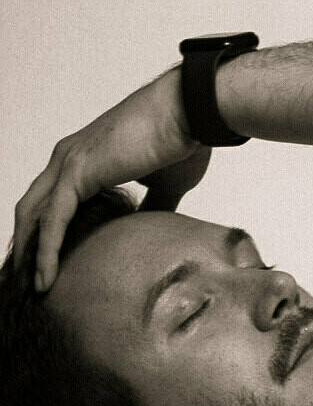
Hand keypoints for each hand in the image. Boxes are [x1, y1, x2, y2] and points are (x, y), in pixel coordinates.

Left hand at [13, 66, 201, 291]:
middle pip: (34, 209)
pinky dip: (46, 250)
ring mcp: (68, 162)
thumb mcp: (165, 188)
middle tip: (31, 285)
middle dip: (29, 247)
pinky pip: (53, 219)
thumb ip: (151, 208)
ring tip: (34, 291)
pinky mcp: (77, 171)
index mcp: (85, 159)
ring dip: (31, 255)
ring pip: (35, 216)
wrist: (189, 114)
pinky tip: (45, 278)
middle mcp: (68, 157)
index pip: (53, 203)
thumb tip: (149, 231)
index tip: (52, 269)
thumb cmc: (181, 142)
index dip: (48, 235)